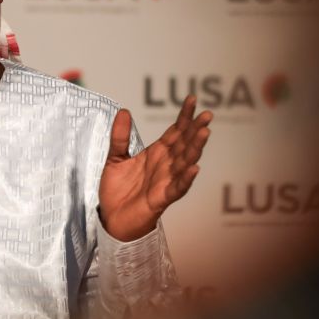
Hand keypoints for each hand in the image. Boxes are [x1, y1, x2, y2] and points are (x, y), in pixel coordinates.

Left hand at [98, 95, 211, 241]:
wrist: (112, 218)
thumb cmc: (117, 190)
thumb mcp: (115, 158)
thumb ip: (119, 137)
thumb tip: (123, 111)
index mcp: (156, 154)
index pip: (175, 132)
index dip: (184, 117)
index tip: (192, 100)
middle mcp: (165, 165)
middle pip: (184, 144)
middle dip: (195, 129)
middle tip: (207, 114)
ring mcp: (166, 181)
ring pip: (184, 162)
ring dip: (195, 149)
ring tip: (204, 133)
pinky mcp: (161, 198)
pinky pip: (177, 188)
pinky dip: (186, 178)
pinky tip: (194, 167)